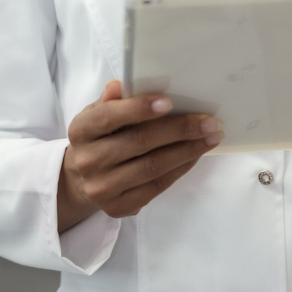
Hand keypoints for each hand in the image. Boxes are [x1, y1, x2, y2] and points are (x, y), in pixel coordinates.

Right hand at [56, 80, 220, 229]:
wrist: (81, 179)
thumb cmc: (99, 137)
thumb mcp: (99, 113)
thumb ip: (112, 99)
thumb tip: (122, 85)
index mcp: (81, 130)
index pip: (109, 117)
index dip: (138, 108)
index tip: (169, 102)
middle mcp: (88, 161)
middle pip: (139, 142)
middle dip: (179, 130)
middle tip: (209, 121)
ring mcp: (102, 187)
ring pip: (152, 167)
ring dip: (188, 150)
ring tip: (211, 137)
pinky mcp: (118, 207)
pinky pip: (157, 186)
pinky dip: (181, 168)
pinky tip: (196, 154)